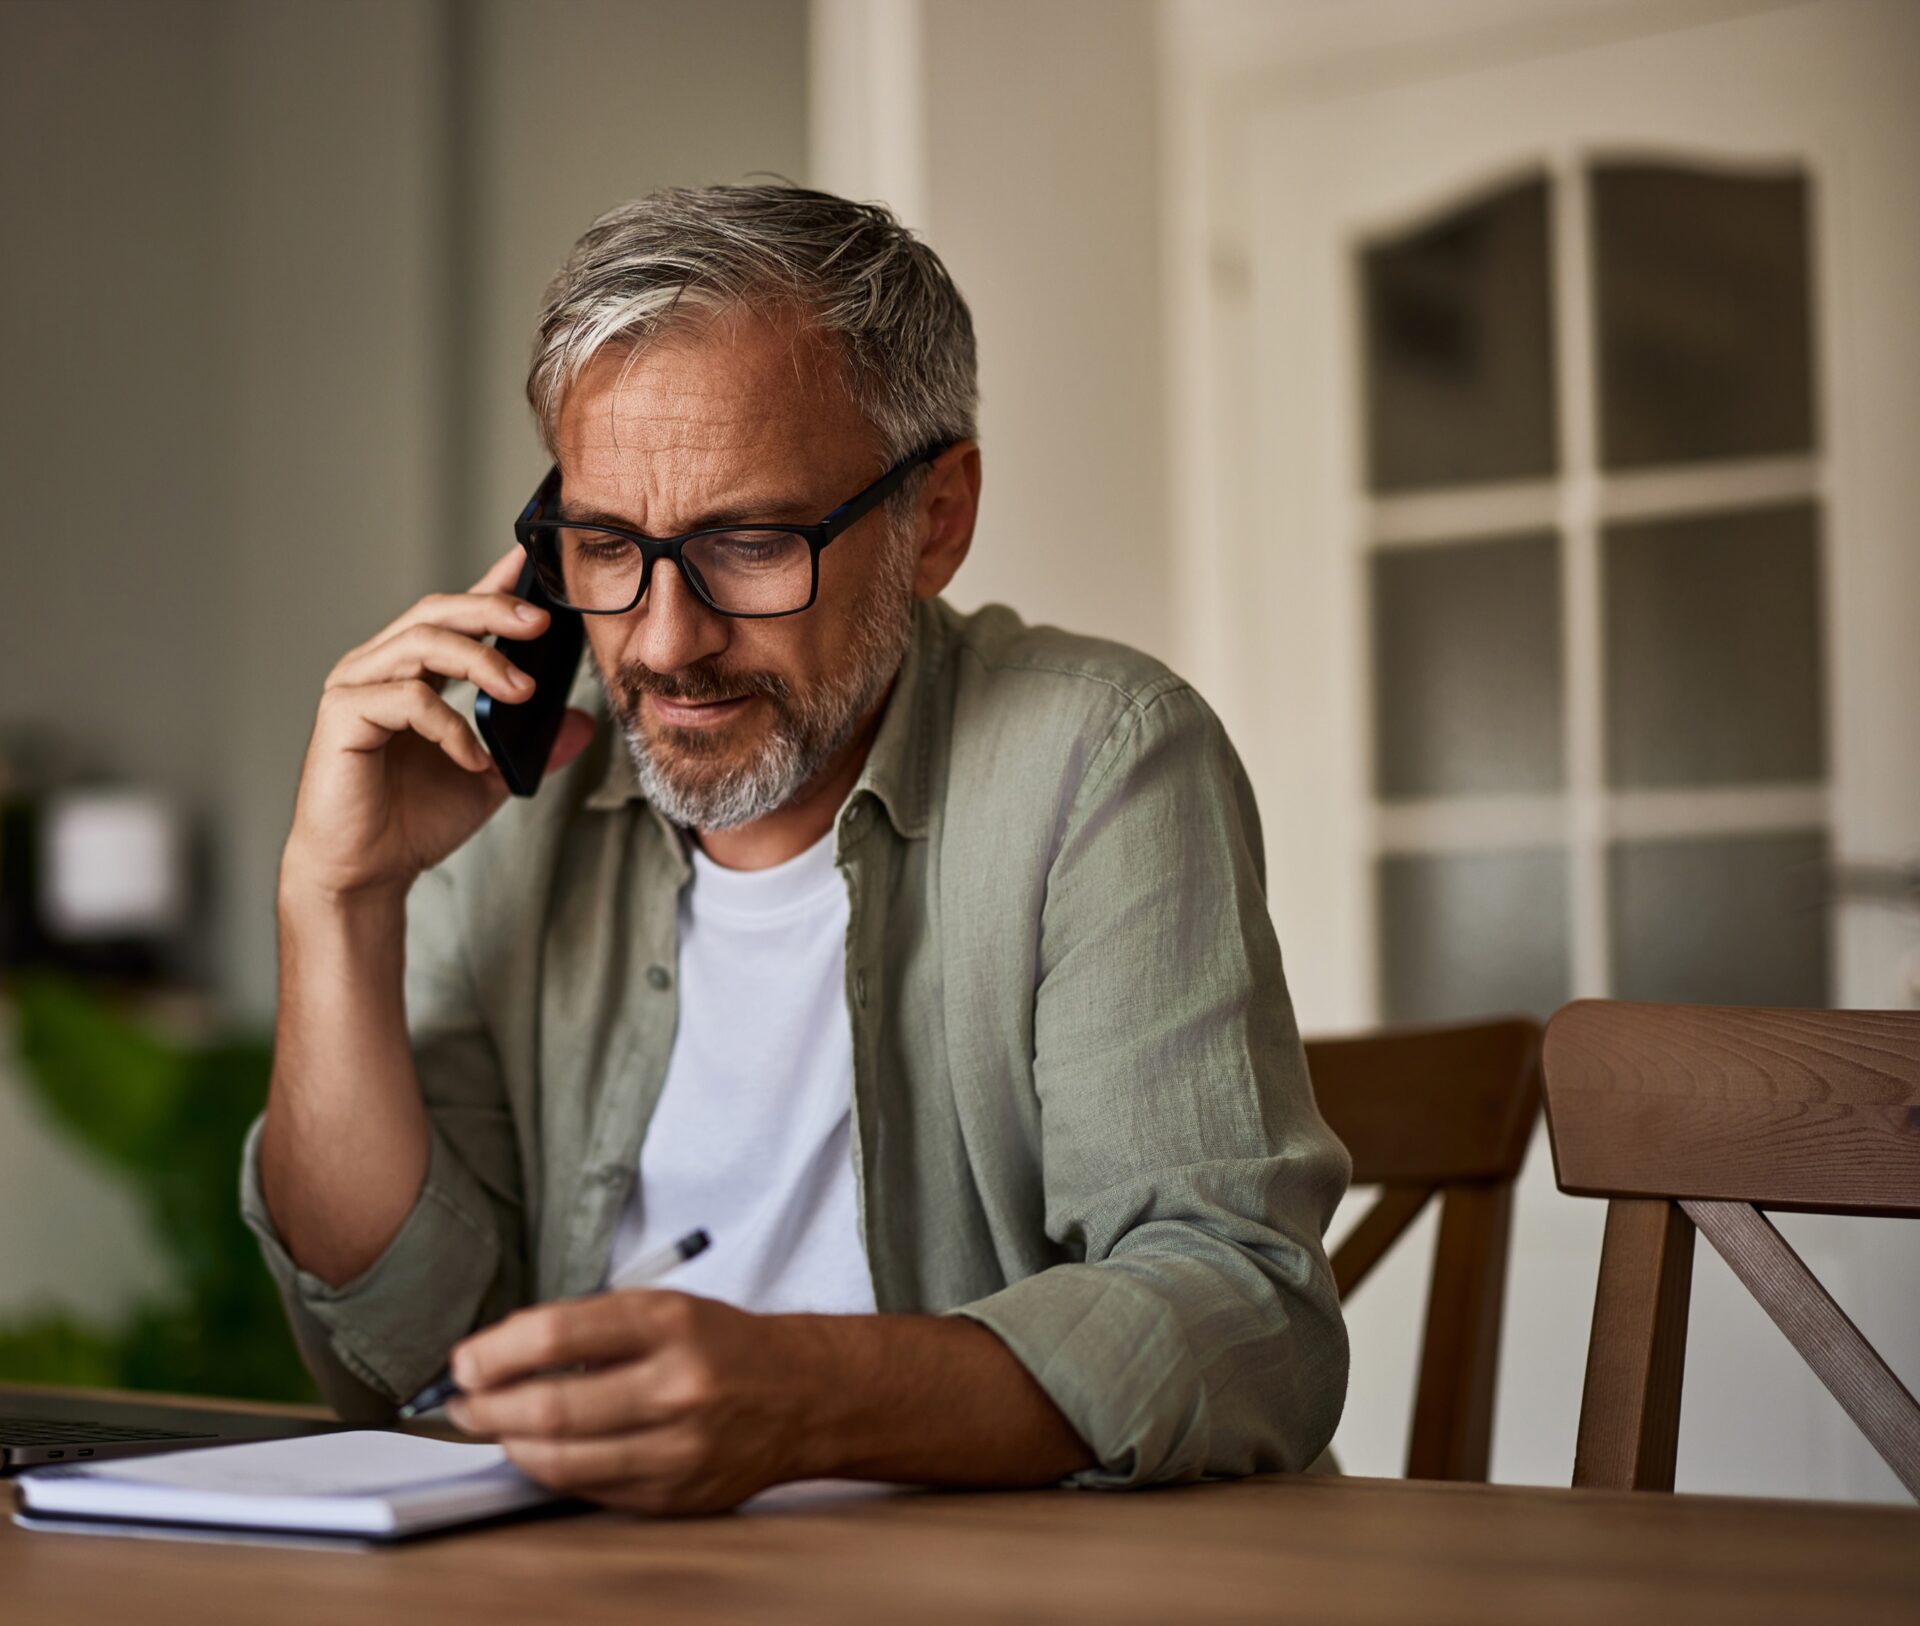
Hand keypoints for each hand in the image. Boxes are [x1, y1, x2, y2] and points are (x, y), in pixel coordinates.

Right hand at [281, 547, 595, 902]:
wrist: (366, 874)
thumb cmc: (412, 821)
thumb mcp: (490, 778)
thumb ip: (531, 746)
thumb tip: (581, 722)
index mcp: (409, 671)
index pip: (453, 613)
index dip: (490, 584)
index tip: (530, 560)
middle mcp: (377, 668)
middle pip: (435, 612)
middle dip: (493, 610)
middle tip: (541, 625)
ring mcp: (355, 688)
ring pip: (420, 643)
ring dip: (480, 662)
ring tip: (521, 693)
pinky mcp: (342, 718)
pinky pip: (406, 699)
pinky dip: (450, 724)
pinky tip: (473, 758)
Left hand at [444, 1292, 824, 1515]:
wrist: (803, 1395)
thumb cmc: (721, 1344)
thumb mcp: (666, 1307)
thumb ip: (589, 1326)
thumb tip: (499, 1354)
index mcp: (671, 1323)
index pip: (558, 1334)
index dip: (496, 1351)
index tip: (465, 1360)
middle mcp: (677, 1386)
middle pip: (551, 1406)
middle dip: (487, 1407)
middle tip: (461, 1402)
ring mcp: (677, 1449)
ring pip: (561, 1459)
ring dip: (509, 1444)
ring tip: (491, 1427)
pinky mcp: (674, 1495)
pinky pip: (588, 1489)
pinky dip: (550, 1470)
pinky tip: (538, 1451)